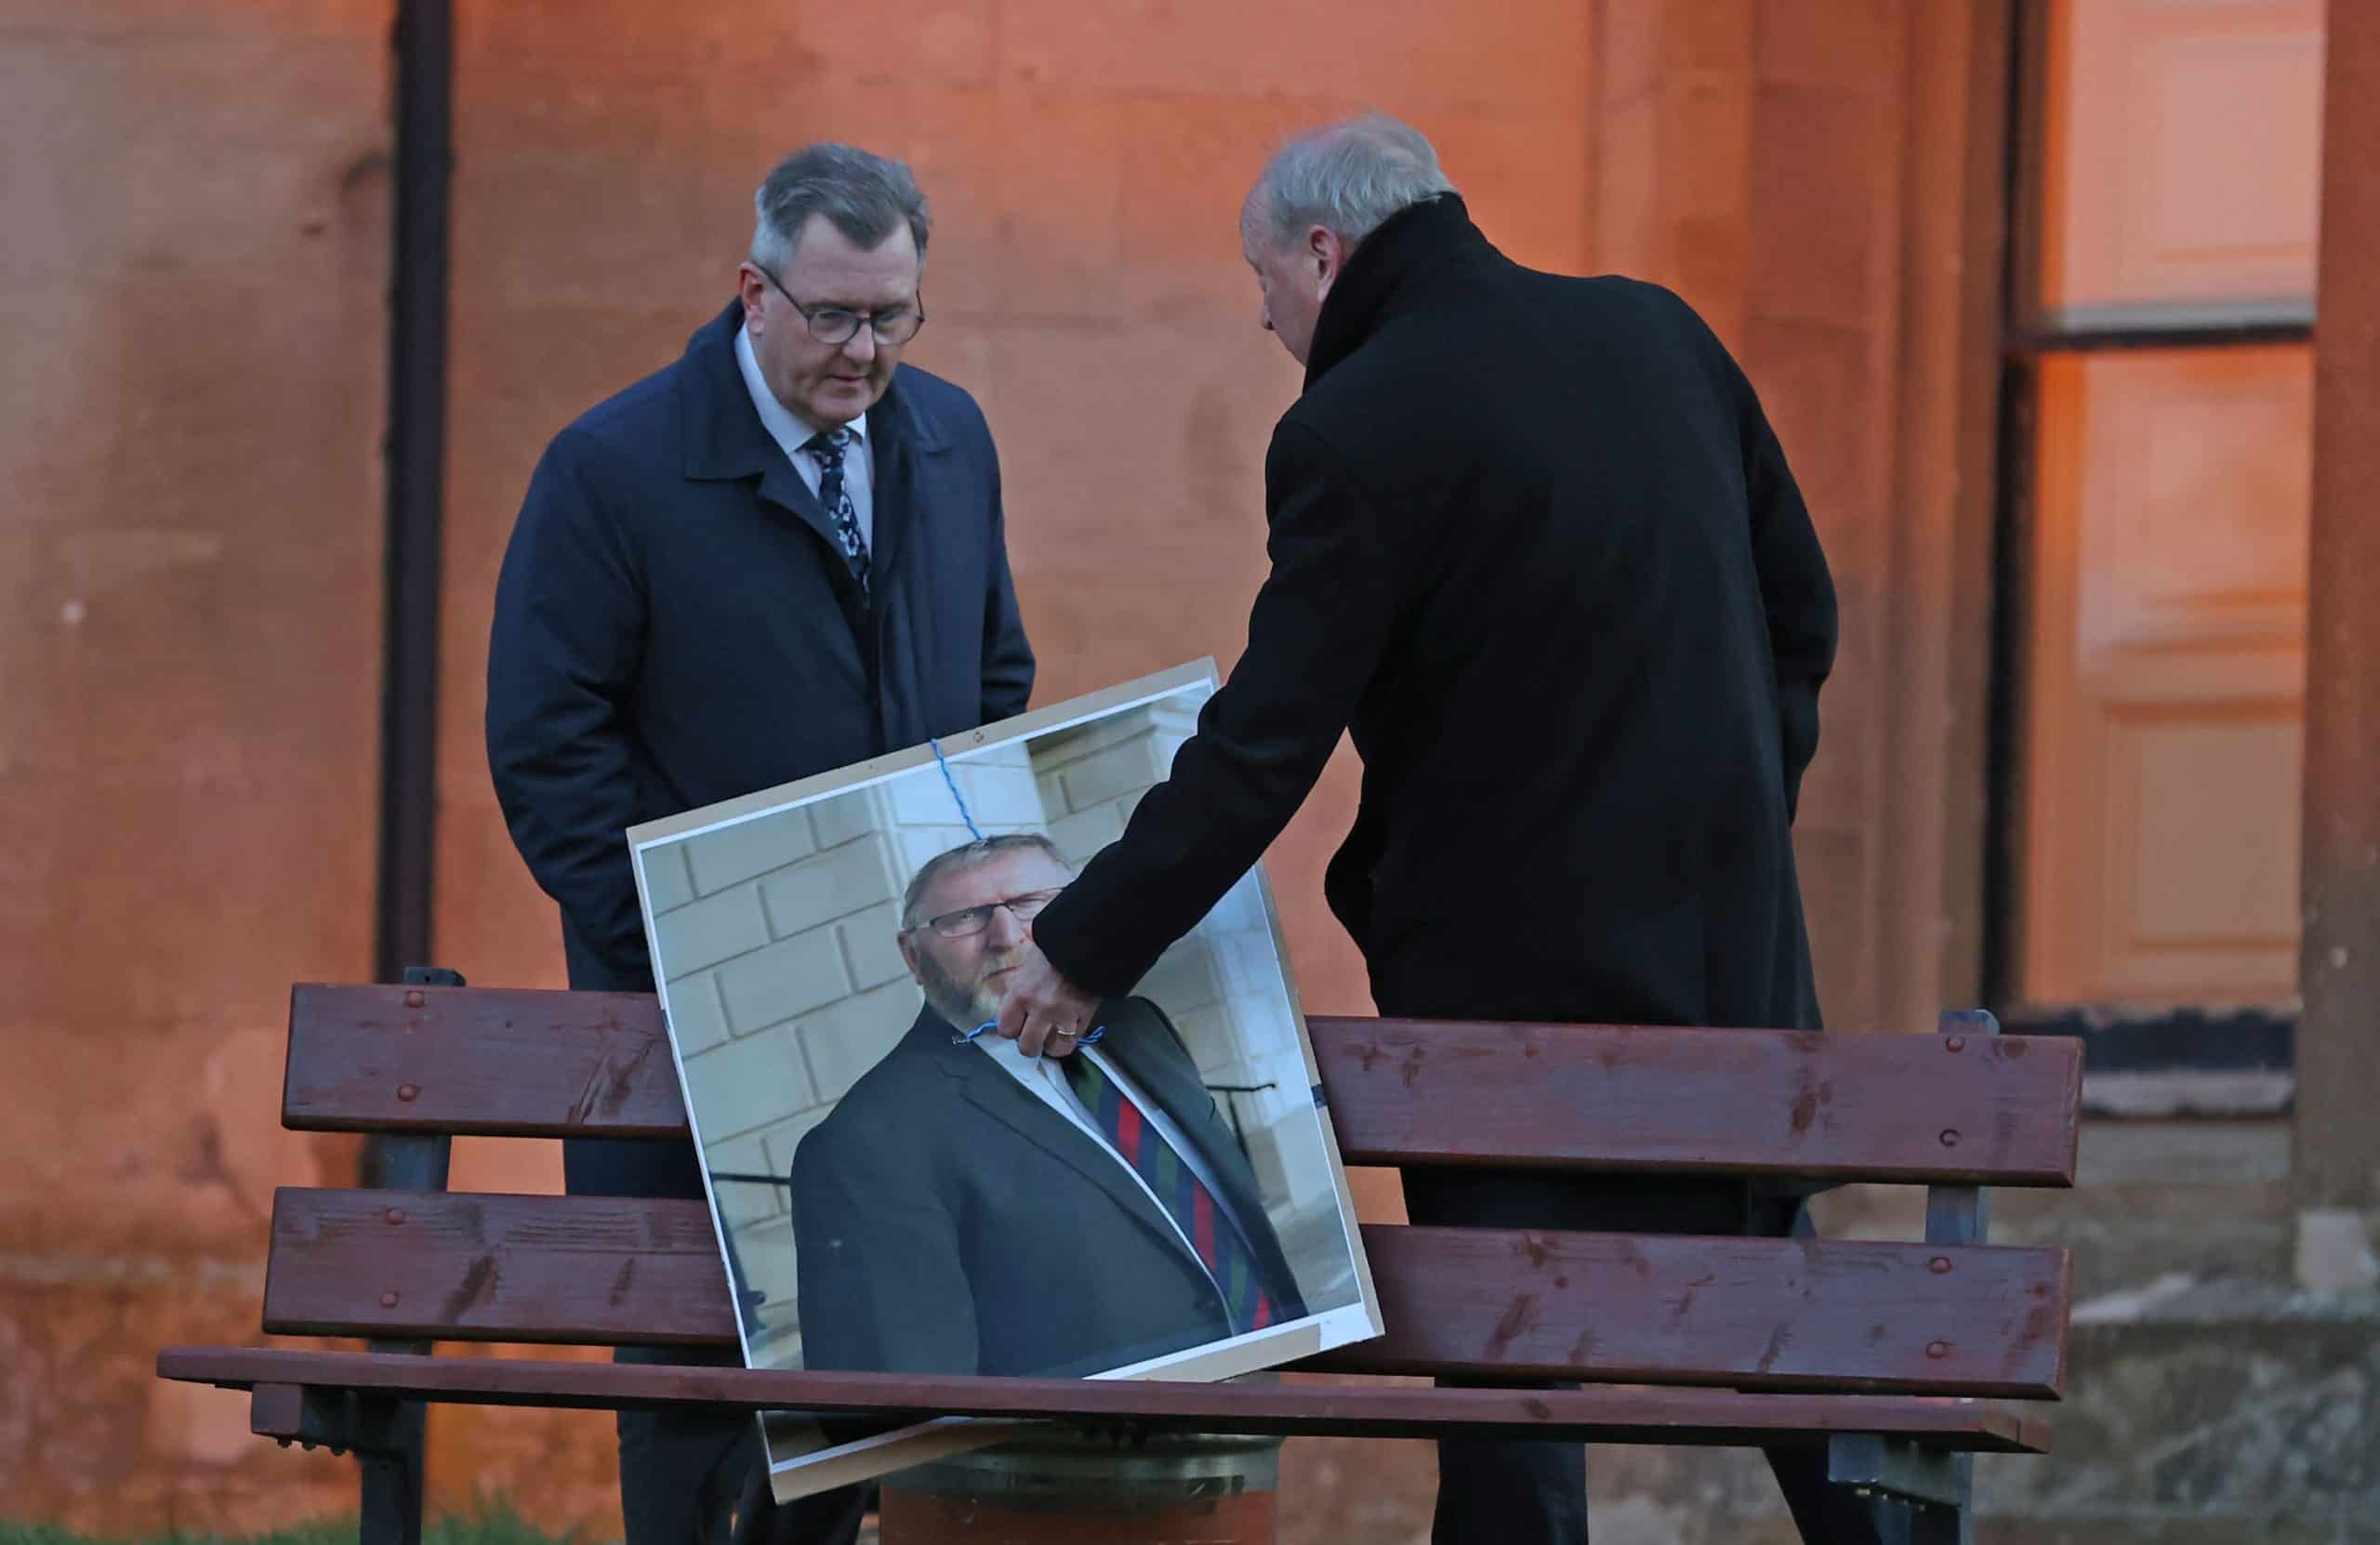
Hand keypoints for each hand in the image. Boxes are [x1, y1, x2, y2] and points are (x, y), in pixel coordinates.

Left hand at [995, 941, 1100, 1058]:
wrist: (1087, 943)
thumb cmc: (1055, 949)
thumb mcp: (1028, 965)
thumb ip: (1019, 988)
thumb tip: (1013, 1004)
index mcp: (1020, 993)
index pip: (1005, 1028)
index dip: (1011, 1029)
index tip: (1017, 1024)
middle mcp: (1039, 1008)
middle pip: (1027, 1046)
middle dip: (1030, 1044)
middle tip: (1034, 1035)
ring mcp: (1063, 1016)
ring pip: (1052, 1049)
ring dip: (1051, 1045)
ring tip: (1053, 1037)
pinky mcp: (1084, 1018)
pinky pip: (1073, 1041)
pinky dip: (1070, 1039)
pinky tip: (1069, 1031)